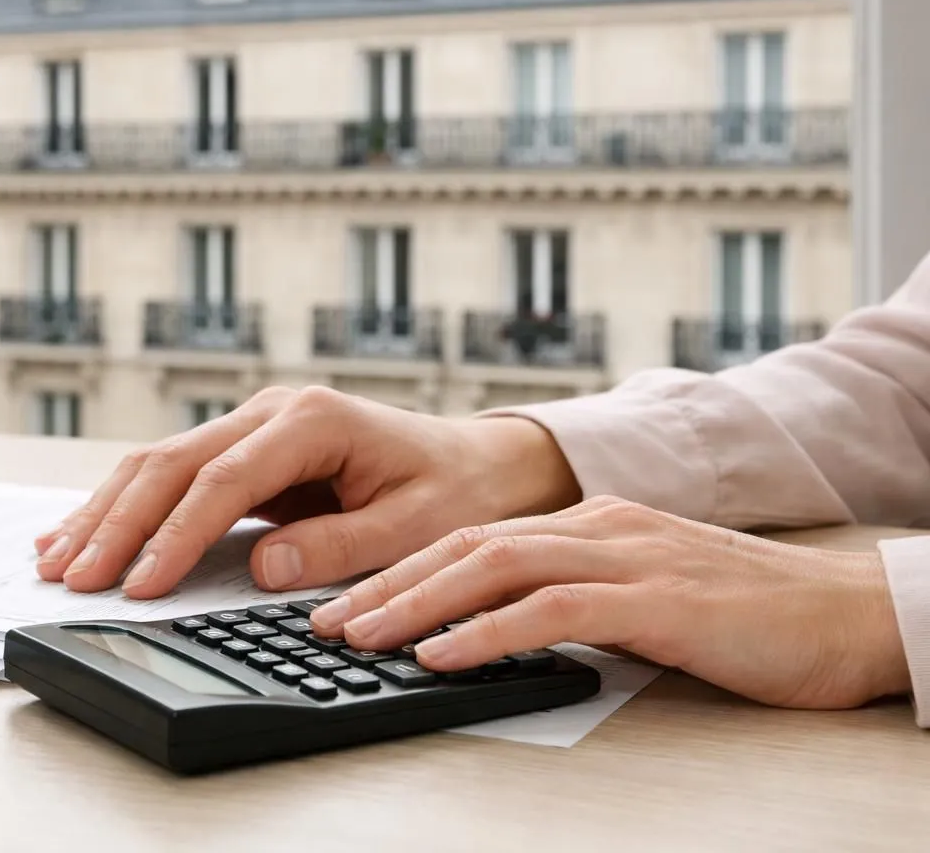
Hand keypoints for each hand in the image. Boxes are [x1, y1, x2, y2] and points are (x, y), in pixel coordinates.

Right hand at [32, 386, 581, 598]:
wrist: (473, 461)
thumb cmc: (450, 492)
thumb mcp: (414, 527)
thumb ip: (341, 547)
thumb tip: (264, 568)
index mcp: (312, 420)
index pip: (223, 480)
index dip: (176, 535)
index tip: (142, 586)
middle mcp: (270, 411)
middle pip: (171, 464)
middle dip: (117, 524)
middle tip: (75, 579)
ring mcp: (250, 424)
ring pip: (156, 463)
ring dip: (105, 512)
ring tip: (57, 562)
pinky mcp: (241, 448)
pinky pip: (169, 474)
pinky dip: (121, 504)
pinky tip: (81, 531)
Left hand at [311, 497, 913, 710]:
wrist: (851, 612)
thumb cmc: (747, 613)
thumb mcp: (642, 594)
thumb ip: (575, 598)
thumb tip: (497, 630)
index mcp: (588, 521)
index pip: (471, 538)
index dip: (402, 571)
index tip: (346, 604)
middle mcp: (596, 525)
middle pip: (464, 544)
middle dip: (387, 585)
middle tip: (326, 624)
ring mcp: (627, 553)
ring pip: (493, 567)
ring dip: (417, 604)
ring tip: (361, 638)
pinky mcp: (657, 596)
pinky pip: (553, 610)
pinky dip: (489, 631)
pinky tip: (444, 656)